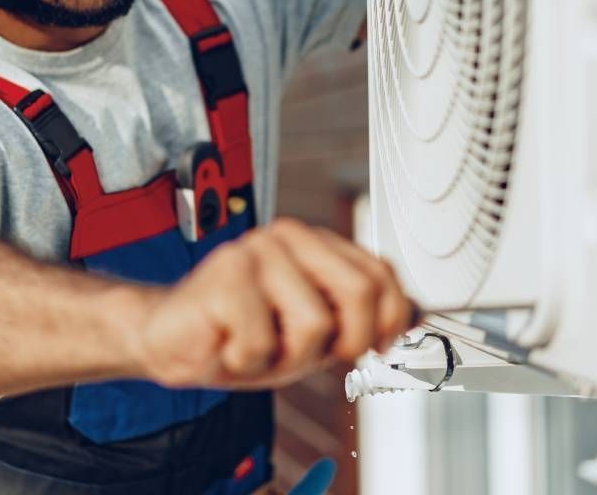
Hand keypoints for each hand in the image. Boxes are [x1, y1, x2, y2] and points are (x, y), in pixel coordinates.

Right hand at [126, 217, 415, 389]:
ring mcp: (256, 250)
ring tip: (256, 343)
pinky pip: (264, 343)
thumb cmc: (243, 335)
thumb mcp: (315, 332)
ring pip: (313, 324)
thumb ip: (362, 317)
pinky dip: (248, 361)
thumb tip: (423, 316)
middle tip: (303, 353)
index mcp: (316, 242)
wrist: (172, 341)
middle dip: (341, 341)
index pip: (382, 275)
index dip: (388, 322)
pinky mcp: (225, 274)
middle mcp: (288, 235)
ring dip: (285, 356)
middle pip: (360, 291)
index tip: (364, 347)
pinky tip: (228, 343)